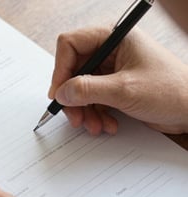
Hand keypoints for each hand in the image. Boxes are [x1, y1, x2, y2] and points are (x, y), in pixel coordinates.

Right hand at [49, 27, 187, 134]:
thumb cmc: (172, 91)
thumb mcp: (124, 90)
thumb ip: (88, 90)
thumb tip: (60, 93)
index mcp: (114, 37)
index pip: (71, 45)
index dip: (61, 69)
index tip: (58, 94)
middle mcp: (111, 50)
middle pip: (74, 70)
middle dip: (74, 97)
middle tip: (75, 117)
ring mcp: (112, 69)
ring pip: (81, 88)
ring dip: (85, 110)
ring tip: (95, 126)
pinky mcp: (114, 86)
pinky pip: (93, 99)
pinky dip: (95, 114)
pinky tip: (107, 124)